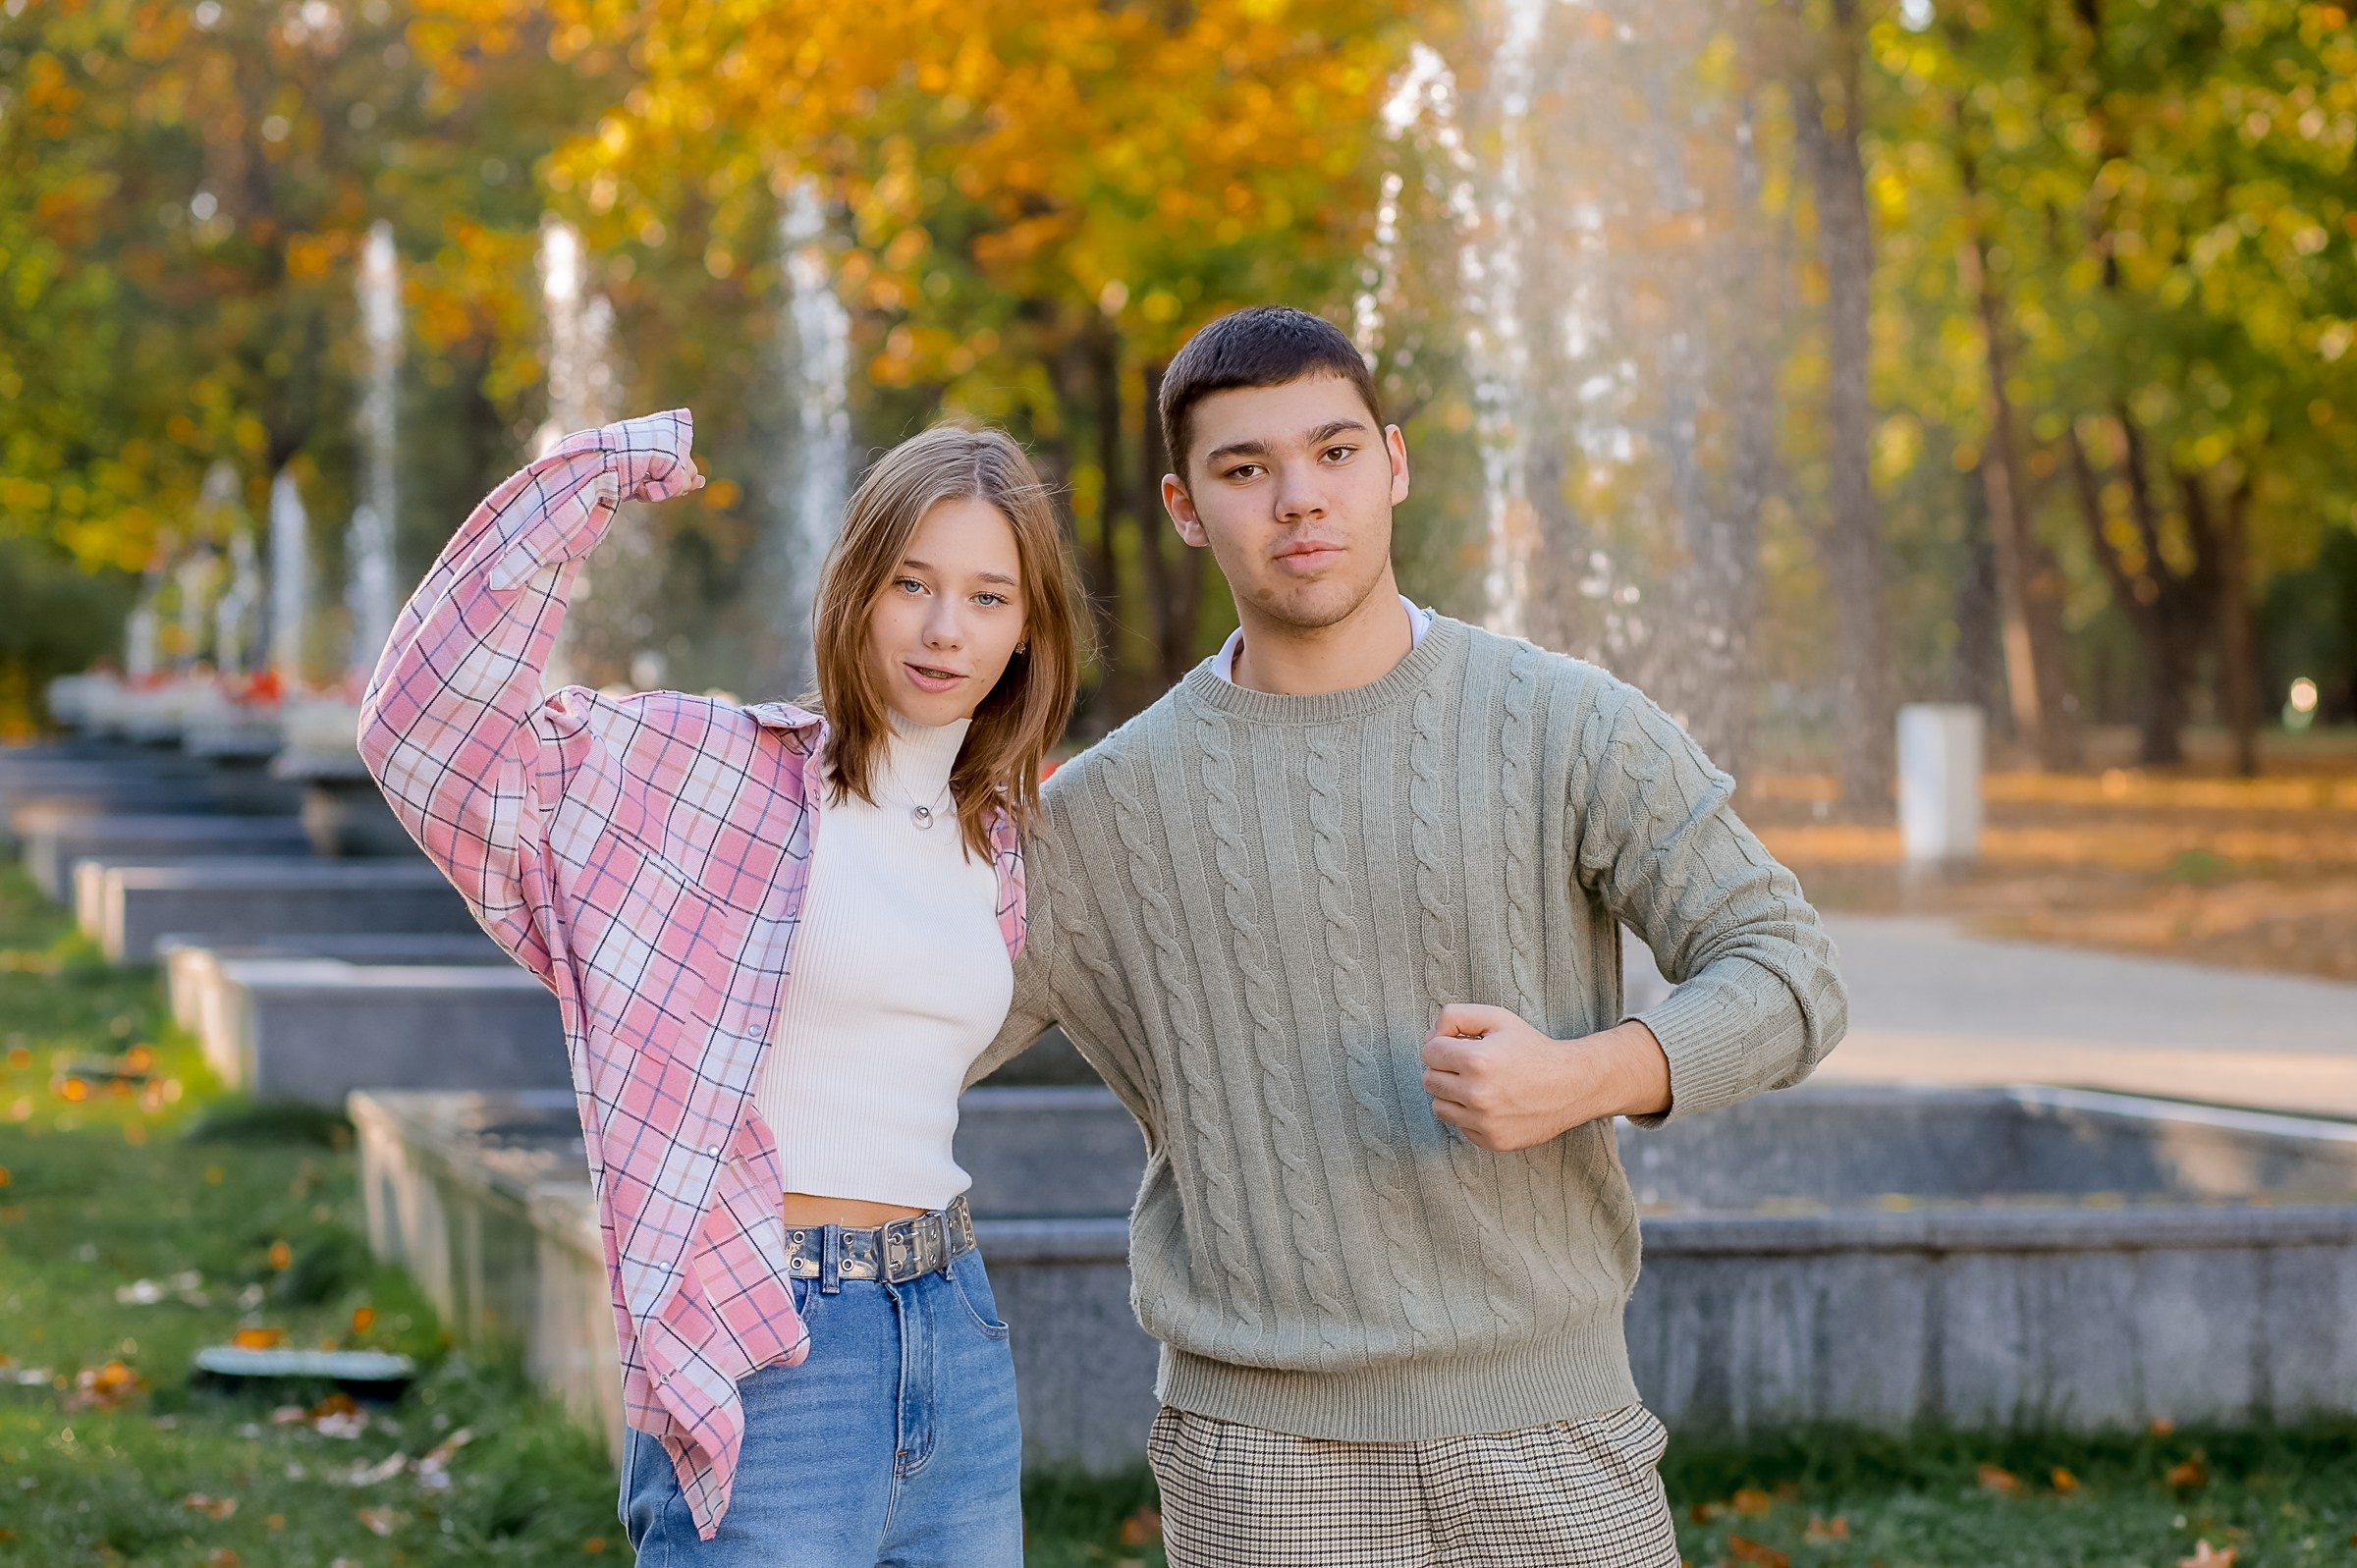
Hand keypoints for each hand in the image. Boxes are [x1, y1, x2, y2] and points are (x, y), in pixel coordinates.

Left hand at [1420, 1005, 1670, 1150]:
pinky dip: (1470, 1115)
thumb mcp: (1497, 1018)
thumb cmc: (1532, 1048)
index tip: (1462, 1045)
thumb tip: (1430, 1037)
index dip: (1443, 1044)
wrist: (1571, 1085)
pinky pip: (1461, 1126)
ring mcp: (1483, 1122)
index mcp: (1476, 1061)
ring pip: (1439, 1107)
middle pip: (1429, 1080)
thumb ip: (1455, 1016)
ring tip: (1478, 1084)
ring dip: (1452, 1094)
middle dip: (1445, 1068)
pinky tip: (1493, 1103)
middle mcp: (1476, 1094)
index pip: (1429, 1052)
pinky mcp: (1491, 1141)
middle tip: (1470, 1064)